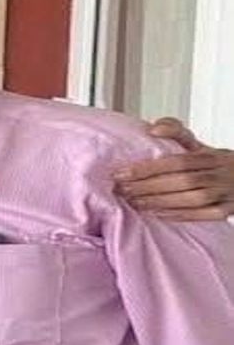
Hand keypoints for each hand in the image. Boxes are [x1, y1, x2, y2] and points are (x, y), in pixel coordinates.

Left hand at [114, 117, 233, 220]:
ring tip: (134, 202)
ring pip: (193, 199)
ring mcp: (225, 192)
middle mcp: (219, 173)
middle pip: (182, 180)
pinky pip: (204, 215)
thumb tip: (153, 129)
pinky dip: (179, 215)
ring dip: (160, 202)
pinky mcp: (228, 209)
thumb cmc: (217, 163)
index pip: (177, 161)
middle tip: (122, 190)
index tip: (121, 173)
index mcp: (211, 155)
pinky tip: (157, 214)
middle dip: (148, 187)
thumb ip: (176, 132)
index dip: (148, 168)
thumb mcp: (200, 145)